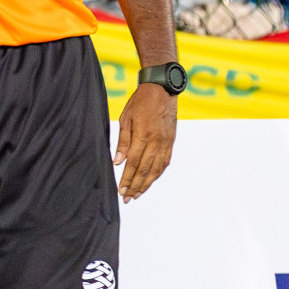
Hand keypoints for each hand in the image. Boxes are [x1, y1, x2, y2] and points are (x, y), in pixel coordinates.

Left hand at [114, 82, 176, 201]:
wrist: (162, 90)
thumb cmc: (140, 102)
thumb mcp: (126, 118)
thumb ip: (122, 141)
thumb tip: (117, 162)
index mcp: (143, 136)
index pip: (133, 163)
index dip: (127, 179)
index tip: (121, 191)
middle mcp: (156, 142)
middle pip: (145, 170)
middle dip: (135, 186)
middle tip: (127, 198)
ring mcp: (166, 143)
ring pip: (156, 169)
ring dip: (146, 184)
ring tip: (138, 194)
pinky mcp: (171, 142)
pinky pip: (165, 162)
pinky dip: (157, 174)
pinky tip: (151, 180)